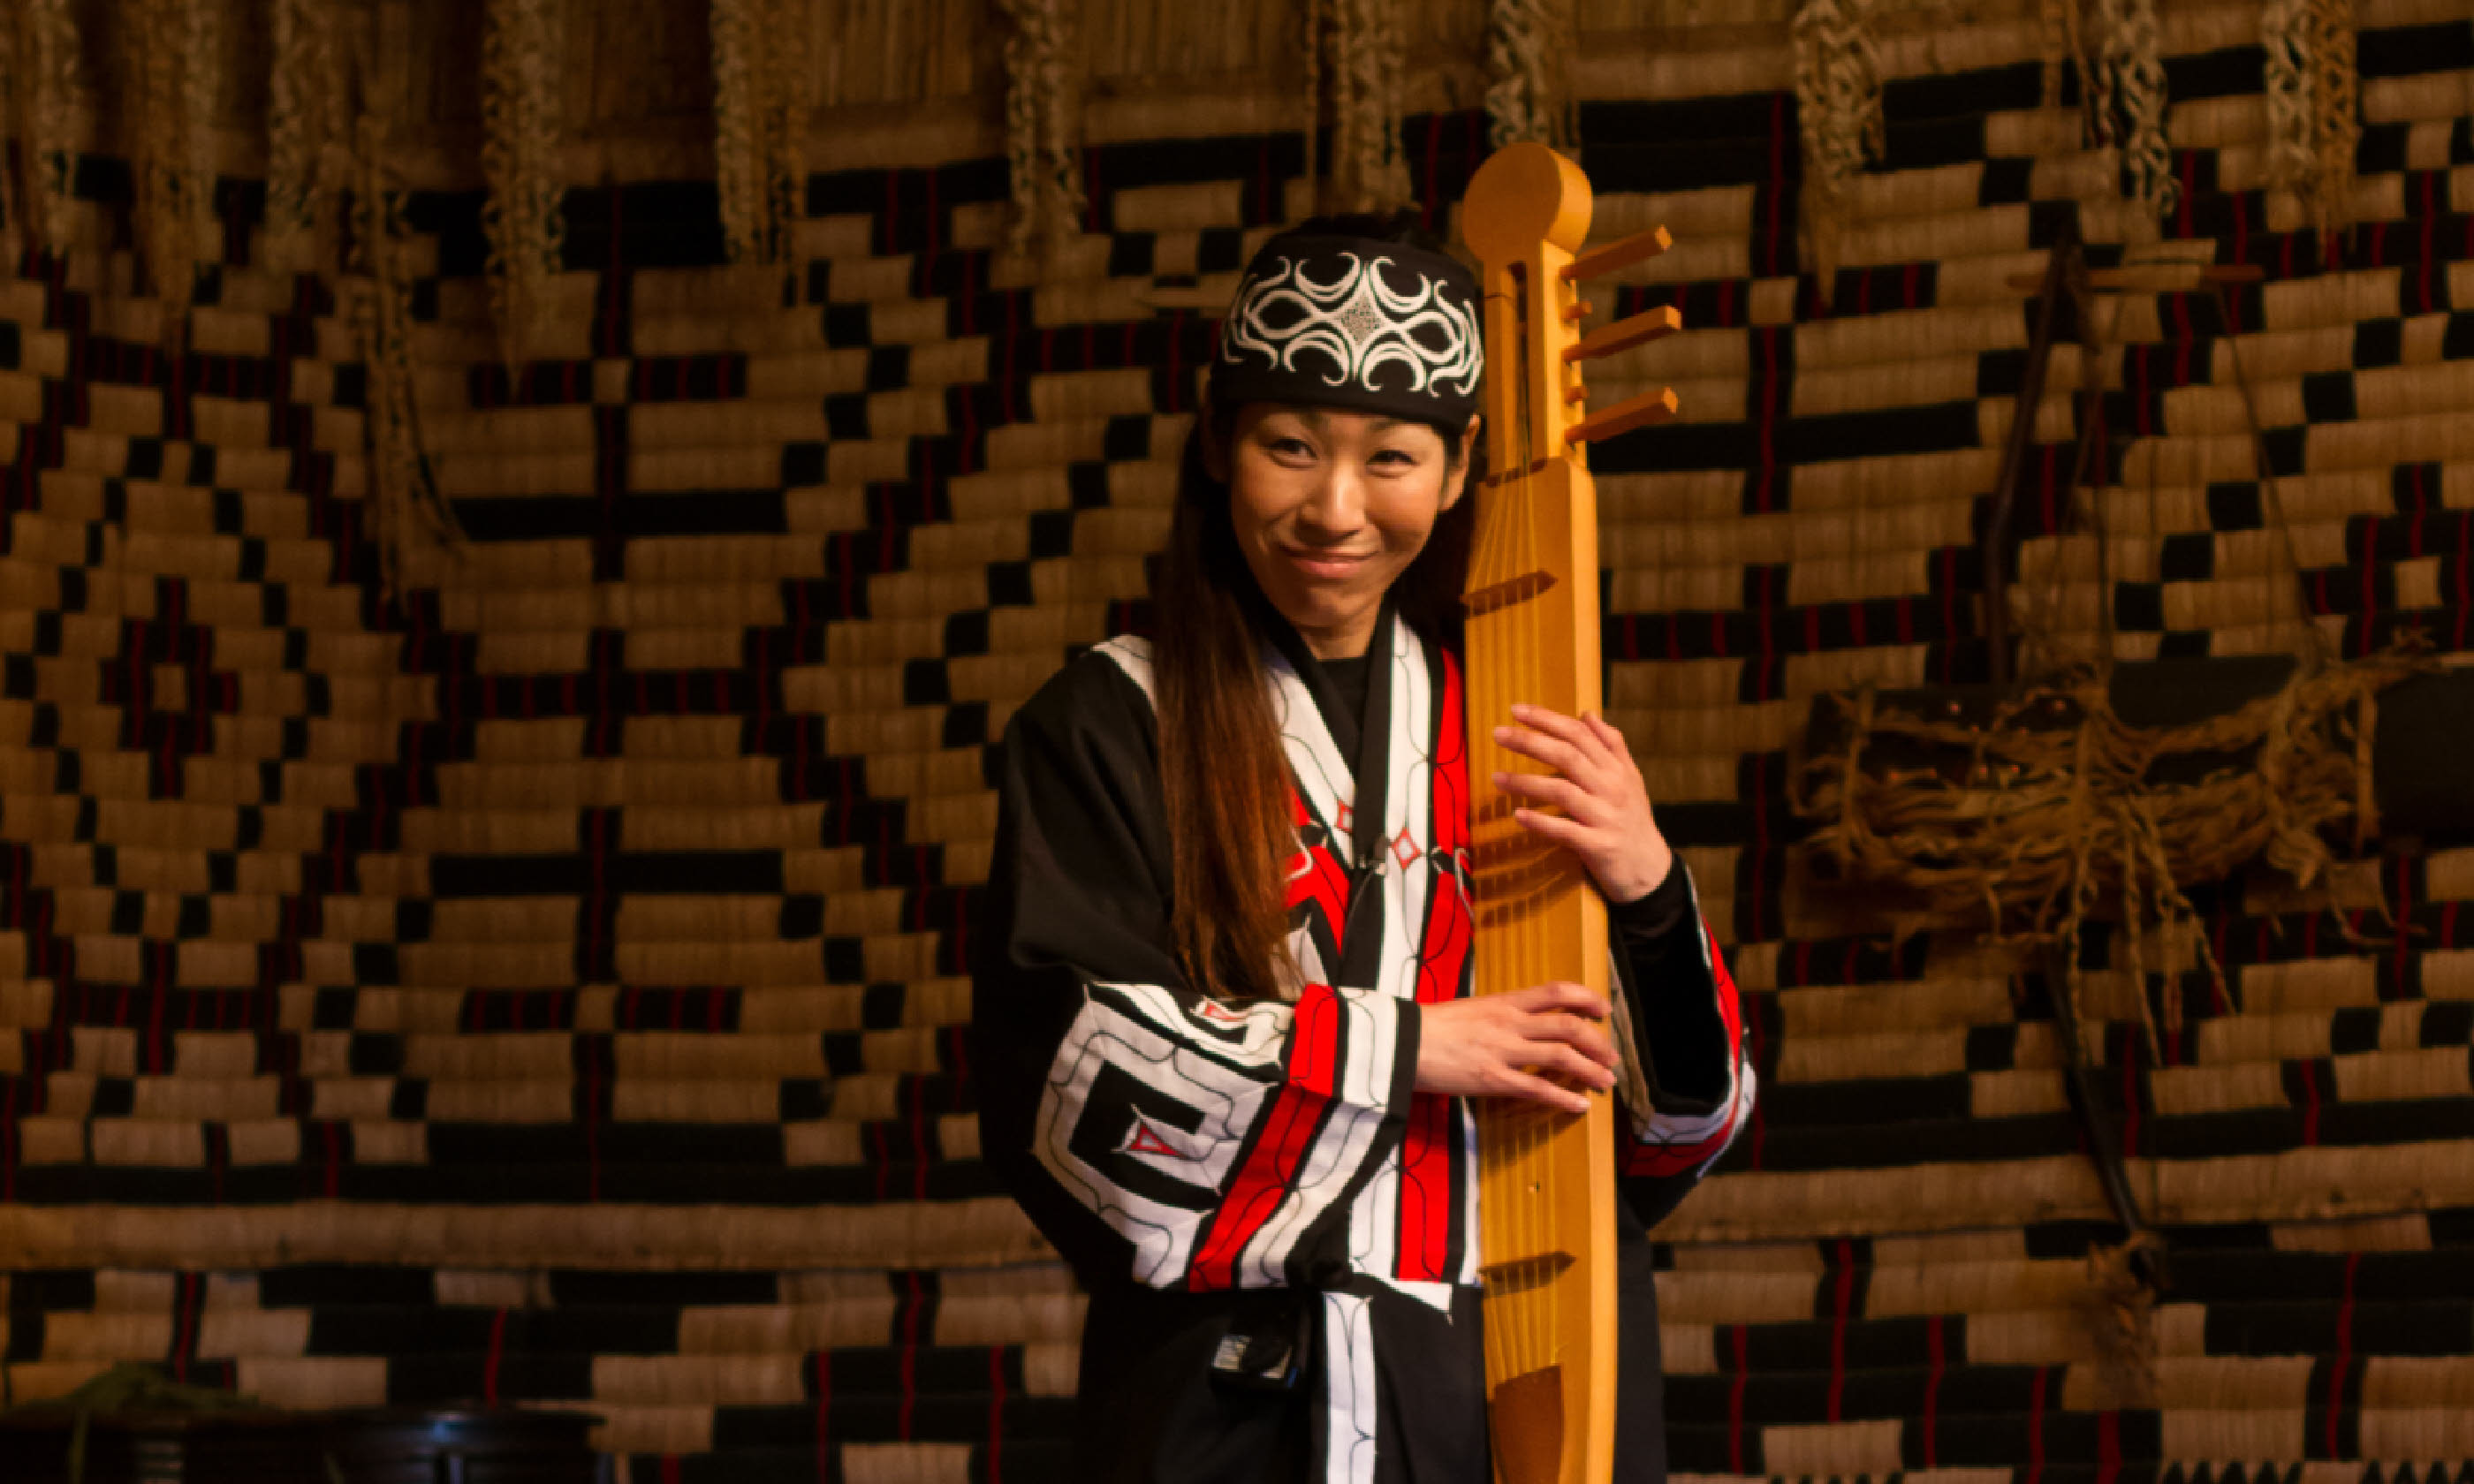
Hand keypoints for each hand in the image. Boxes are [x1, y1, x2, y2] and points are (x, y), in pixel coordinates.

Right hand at [1413, 982, 1616, 1114]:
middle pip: (1568, 1026)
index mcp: (1504, 1002)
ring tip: (1605, 1082)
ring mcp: (1503, 1052)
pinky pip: (1538, 1089)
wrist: (1400, 1042)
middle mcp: (1509, 1023)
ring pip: (1561, 1056)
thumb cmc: (1430, 1025)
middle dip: (1597, 1042)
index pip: (1556, 992)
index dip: (1587, 998)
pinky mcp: (1493, 1080)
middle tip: (1611, 1056)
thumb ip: (1500, 1014)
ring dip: (1590, 1070)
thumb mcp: (1471, 1009)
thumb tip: (1523, 1021)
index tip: (1604, 1010)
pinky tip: (1579, 1107)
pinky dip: (1564, 1098)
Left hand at [1492, 704, 1674, 902]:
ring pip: (1563, 791)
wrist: (1650, 870)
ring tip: (1496, 778)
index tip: (1517, 710)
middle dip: (1531, 741)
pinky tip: (1518, 816)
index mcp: (1616, 768)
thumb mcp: (1630, 778)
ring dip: (1526, 782)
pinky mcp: (1598, 846)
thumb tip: (1587, 714)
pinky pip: (1565, 830)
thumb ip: (1611, 745)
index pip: (1579, 734)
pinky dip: (1541, 822)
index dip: (1547, 720)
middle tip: (1498, 734)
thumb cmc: (1633, 820)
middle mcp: (1612, 788)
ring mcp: (1606, 817)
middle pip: (1568, 756)